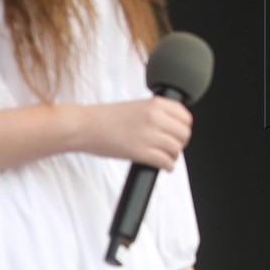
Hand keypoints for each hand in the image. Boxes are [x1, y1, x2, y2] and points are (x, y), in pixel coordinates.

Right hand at [77, 97, 191, 168]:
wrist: (84, 126)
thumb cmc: (105, 118)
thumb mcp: (137, 106)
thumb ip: (156, 113)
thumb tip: (173, 126)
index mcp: (155, 104)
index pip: (185, 117)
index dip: (184, 127)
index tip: (178, 133)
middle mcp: (155, 118)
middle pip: (184, 134)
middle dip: (180, 143)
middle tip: (172, 147)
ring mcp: (149, 135)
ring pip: (176, 149)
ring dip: (173, 156)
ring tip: (165, 157)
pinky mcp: (141, 152)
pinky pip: (165, 161)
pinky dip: (167, 166)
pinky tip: (163, 166)